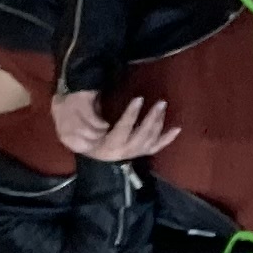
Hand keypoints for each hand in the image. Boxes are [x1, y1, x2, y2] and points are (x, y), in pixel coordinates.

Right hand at [51, 86, 177, 163]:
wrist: (80, 140)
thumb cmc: (76, 125)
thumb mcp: (75, 118)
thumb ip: (87, 116)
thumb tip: (102, 117)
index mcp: (105, 147)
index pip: (121, 131)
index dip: (131, 116)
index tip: (138, 99)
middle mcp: (121, 153)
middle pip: (140, 138)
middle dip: (152, 120)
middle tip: (160, 103)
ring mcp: (131, 153)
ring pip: (149, 141)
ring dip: (158, 124)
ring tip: (162, 106)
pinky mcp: (138, 151)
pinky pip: (155, 147)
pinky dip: (167, 138)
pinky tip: (177, 128)